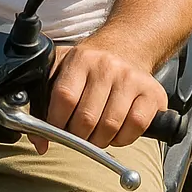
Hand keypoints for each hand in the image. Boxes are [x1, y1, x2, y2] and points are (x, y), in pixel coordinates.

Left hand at [39, 39, 167, 152]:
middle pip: (87, 118)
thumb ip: (42, 104)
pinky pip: (135, 126)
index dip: (56, 122)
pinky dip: (123, 138)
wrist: (125, 48)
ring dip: (100, 141)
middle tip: (77, 136)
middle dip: (78, 137)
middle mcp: (107, 66)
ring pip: (110, 126)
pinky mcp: (152, 93)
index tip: (54, 132)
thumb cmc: (88, 68)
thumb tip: (40, 143)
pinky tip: (117, 131)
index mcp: (80, 60)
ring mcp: (131, 79)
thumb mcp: (60, 72)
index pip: (64, 97)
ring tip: (96, 135)